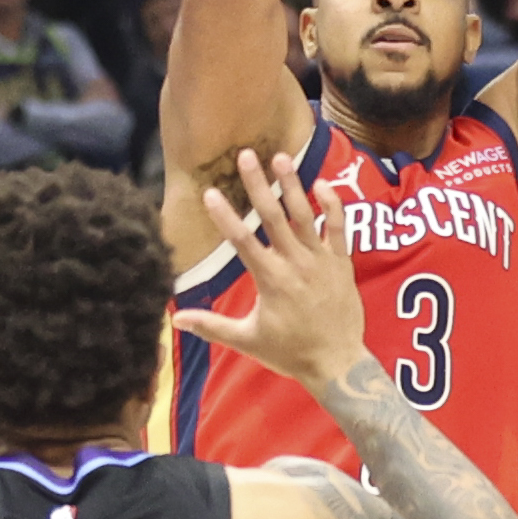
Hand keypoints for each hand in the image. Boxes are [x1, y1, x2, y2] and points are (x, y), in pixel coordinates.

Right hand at [171, 149, 366, 391]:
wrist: (337, 363)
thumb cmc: (290, 353)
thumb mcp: (247, 340)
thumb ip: (211, 326)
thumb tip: (175, 319)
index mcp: (270, 280)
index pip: (242, 241)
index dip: (225, 216)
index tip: (209, 192)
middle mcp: (295, 264)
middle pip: (273, 217)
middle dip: (258, 184)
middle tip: (246, 154)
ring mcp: (321, 260)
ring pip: (305, 215)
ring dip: (292, 185)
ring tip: (281, 156)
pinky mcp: (342, 262)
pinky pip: (339, 227)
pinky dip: (332, 205)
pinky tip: (321, 184)